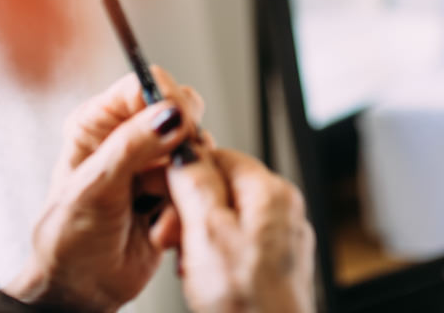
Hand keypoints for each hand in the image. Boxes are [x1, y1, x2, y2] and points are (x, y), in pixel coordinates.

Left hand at [5, 67, 202, 311]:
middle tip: (172, 172)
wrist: (81, 291)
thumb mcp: (93, 189)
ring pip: (195, 152)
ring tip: (155, 211)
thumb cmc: (68, 242)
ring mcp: (153, 165)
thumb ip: (131, 147)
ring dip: (183, 185)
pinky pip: (200, 185)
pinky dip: (188, 208)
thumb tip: (168, 114)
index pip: (142, 86)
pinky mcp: (173, 192)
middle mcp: (128, 138)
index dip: (166, 101)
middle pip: (179, 113)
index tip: (179, 125)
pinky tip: (162, 229)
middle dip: (183, 146)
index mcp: (97, 124)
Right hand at [167, 147, 315, 312]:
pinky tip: (199, 276)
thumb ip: (195, 183)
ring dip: (195, 235)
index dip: (185, 170)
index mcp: (272, 193)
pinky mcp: (273, 268)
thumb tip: (184, 146)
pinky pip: (235, 246)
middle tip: (169, 236)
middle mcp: (283, 211)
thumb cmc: (246, 304)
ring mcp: (280, 241)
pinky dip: (211, 256)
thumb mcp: (207, 233)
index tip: (160, 190)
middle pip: (222, 186)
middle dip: (188, 209)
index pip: (221, 154)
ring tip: (183, 260)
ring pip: (225, 218)